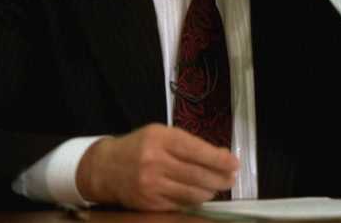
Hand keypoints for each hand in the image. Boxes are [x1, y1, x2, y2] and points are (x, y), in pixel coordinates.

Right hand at [75, 123, 238, 210]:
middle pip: (196, 174)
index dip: (218, 159)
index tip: (234, 163)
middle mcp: (154, 162)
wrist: (105, 168)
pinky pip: (180, 204)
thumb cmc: (140, 147)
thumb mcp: (162, 135)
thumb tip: (221, 156)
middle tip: (231, 179)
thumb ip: (190, 144)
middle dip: (220, 178)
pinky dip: (194, 200)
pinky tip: (198, 194)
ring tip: (216, 186)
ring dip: (209, 191)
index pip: (196, 150)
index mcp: (160, 139)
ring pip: (191, 192)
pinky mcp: (149, 204)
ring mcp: (150, 185)